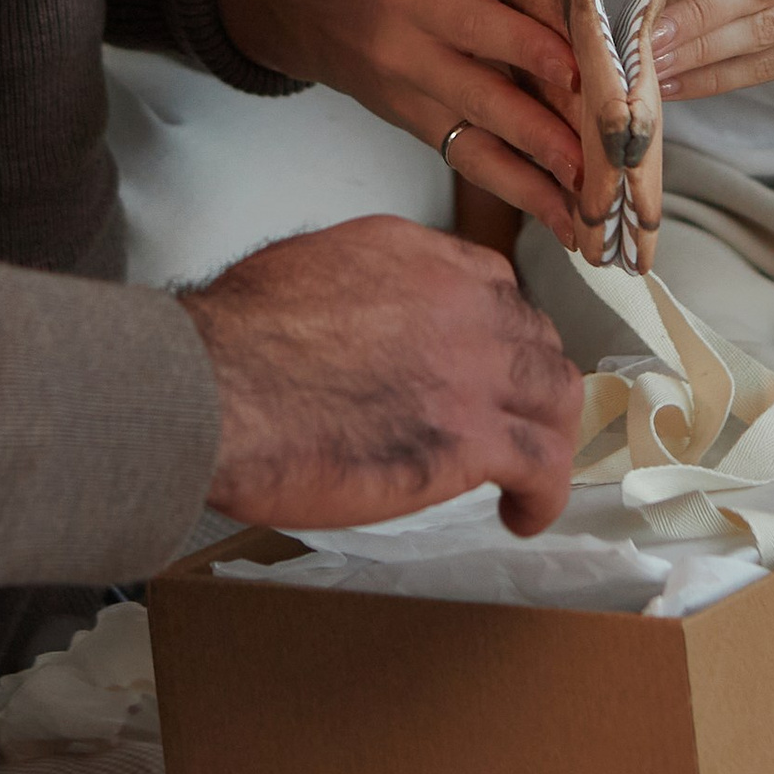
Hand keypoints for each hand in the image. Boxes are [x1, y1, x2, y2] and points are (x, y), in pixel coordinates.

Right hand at [183, 218, 580, 534]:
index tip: (488, 362)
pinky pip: (542, 464)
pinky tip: (522, 514)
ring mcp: (474, 368)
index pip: (495, 285)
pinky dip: (543, 494)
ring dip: (550, 433)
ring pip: (555, 395)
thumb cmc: (233, 341)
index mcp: (419, 258)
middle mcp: (461, 302)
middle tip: (513, 419)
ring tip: (533, 470)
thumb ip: (358, 285)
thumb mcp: (305, 268)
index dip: (498, 330)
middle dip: (529, 381)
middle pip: (534, 338)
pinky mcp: (471, 438)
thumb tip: (357, 313)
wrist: (218, 387)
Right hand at [217, 0, 609, 245]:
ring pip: (477, 147)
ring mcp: (409, 101)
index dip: (530, 49)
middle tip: (596, 162)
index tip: (581, 73)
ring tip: (587, 213)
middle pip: (482, 98)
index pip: (479, 25)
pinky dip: (519, 194)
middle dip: (542, 134)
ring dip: (535, 184)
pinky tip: (562, 217)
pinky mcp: (416, 131)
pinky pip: (470, 165)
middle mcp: (408, 53)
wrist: (315, 9)